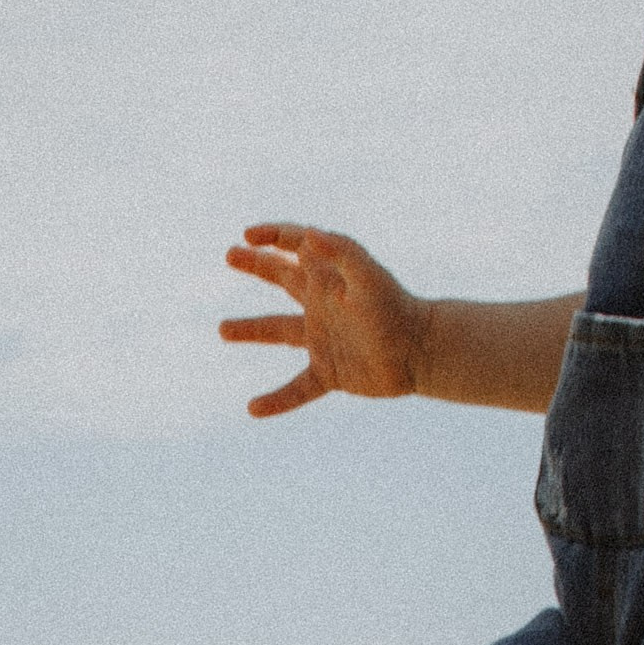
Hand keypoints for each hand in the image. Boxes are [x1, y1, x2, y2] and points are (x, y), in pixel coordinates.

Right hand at [220, 225, 429, 417]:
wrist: (421, 353)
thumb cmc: (396, 309)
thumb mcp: (368, 276)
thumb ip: (340, 251)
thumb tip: (307, 235)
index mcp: (326, 277)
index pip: (294, 245)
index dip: (271, 235)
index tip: (247, 236)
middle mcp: (320, 304)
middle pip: (281, 277)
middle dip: (256, 264)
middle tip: (230, 255)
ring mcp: (322, 339)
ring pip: (278, 331)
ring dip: (250, 329)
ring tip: (222, 329)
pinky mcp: (329, 373)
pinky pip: (297, 389)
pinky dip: (277, 400)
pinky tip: (253, 409)